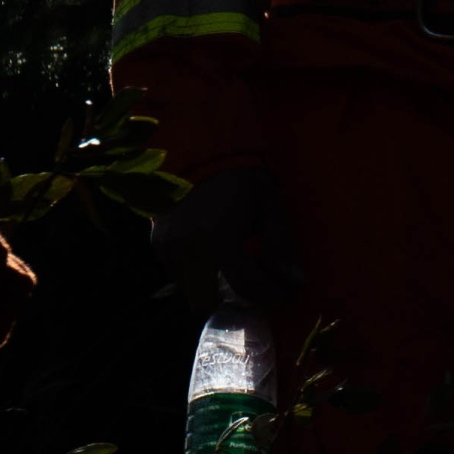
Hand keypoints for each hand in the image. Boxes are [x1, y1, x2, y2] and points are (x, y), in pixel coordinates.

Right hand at [151, 158, 299, 324]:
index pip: (247, 289)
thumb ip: (282, 245)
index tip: (285, 293)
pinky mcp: (156, 242)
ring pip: (188, 292)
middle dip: (230, 302)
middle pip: (207, 304)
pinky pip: (177, 273)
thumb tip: (296, 281)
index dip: (271, 297)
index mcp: (220, 240)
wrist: (199, 149)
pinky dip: (196, 273)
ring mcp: (168, 248)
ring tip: (232, 267)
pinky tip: (212, 253)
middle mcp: (189, 251)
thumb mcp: (270, 205)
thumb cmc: (241, 176)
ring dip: (211, 288)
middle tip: (252, 287)